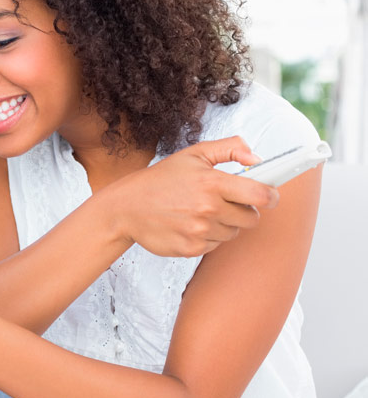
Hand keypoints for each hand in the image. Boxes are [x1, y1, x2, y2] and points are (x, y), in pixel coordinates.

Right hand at [108, 136, 278, 256]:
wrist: (126, 208)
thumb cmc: (160, 180)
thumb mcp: (192, 154)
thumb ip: (228, 148)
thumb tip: (256, 157)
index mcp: (212, 182)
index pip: (261, 195)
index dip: (271, 196)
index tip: (270, 195)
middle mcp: (208, 208)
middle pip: (251, 219)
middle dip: (244, 211)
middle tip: (225, 202)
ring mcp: (199, 231)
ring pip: (232, 233)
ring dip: (223, 224)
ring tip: (199, 212)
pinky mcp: (191, 249)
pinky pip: (214, 246)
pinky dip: (207, 237)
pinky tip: (189, 225)